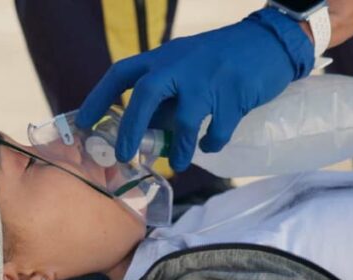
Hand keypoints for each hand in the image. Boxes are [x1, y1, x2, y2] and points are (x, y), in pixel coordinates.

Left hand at [76, 9, 313, 172]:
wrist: (269, 42)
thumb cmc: (220, 60)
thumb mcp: (185, 69)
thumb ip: (164, 97)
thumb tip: (143, 133)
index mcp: (163, 57)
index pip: (121, 73)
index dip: (99, 98)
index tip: (83, 123)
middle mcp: (180, 64)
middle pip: (145, 94)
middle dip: (131, 129)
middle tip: (125, 155)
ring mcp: (208, 78)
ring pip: (185, 120)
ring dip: (178, 148)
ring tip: (178, 164)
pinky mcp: (234, 93)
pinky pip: (217, 129)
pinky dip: (212, 143)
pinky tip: (209, 146)